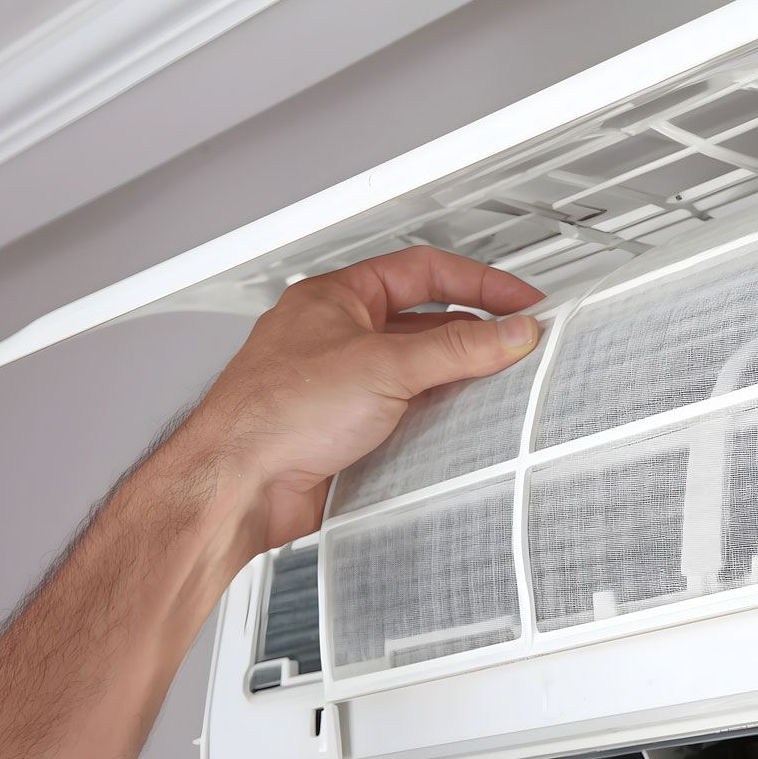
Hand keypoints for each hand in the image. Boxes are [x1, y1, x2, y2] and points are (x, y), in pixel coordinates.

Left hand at [176, 246, 543, 549]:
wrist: (236, 486)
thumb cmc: (271, 414)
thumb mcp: (384, 365)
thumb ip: (457, 347)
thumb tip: (510, 332)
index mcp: (338, 298)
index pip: (424, 271)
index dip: (479, 281)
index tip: (521, 300)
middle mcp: (339, 339)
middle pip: (426, 325)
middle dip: (472, 337)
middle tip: (515, 346)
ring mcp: (343, 388)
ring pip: (419, 375)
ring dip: (454, 384)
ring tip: (491, 389)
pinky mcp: (349, 434)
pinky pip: (408, 419)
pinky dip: (435, 424)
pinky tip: (453, 432)